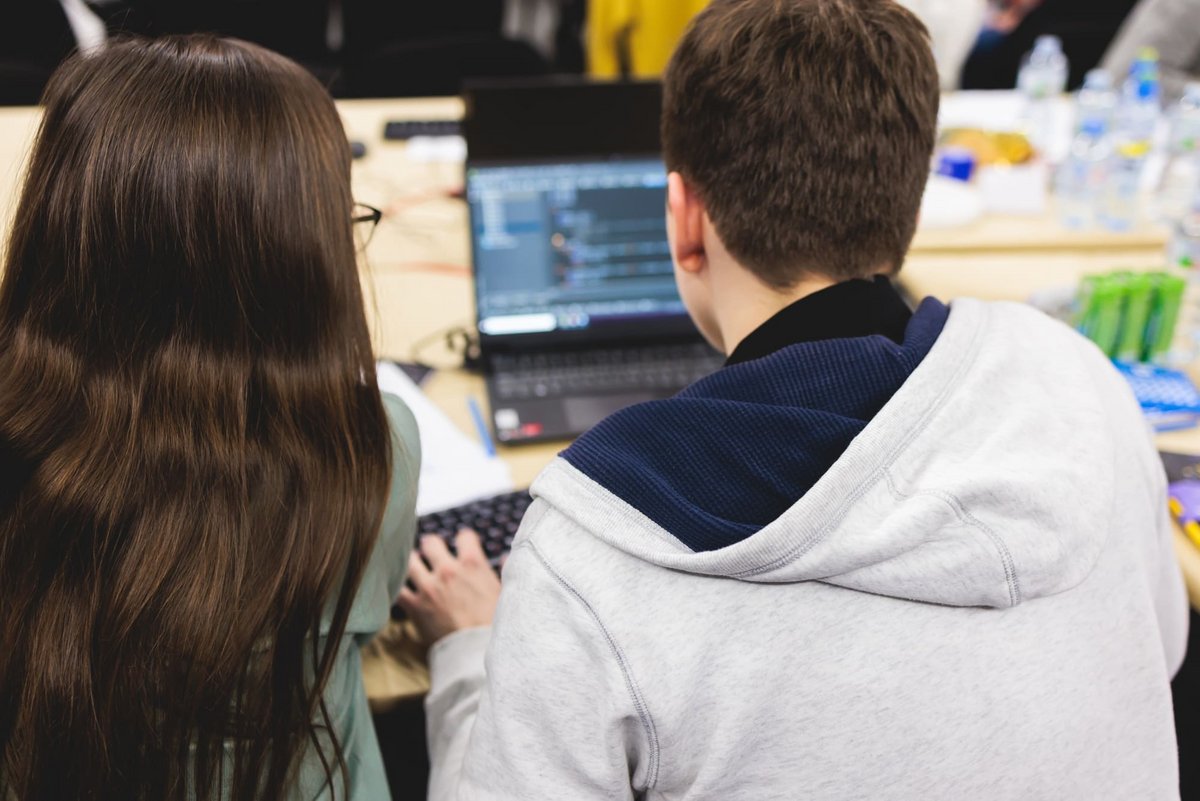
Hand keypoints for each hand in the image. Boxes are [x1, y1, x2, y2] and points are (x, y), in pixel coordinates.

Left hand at [397, 530, 501, 644]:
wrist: (476, 651)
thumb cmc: (495, 624)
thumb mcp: (505, 593)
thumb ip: (504, 571)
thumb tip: (505, 557)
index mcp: (472, 564)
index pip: (464, 536)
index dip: (464, 539)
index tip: (464, 544)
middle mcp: (448, 570)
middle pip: (431, 543)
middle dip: (431, 545)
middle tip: (431, 549)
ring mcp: (428, 587)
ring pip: (410, 561)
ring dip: (412, 561)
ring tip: (414, 564)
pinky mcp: (415, 606)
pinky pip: (398, 590)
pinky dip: (397, 586)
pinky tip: (400, 586)